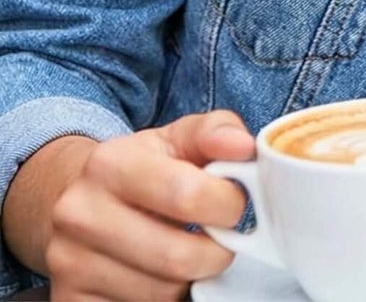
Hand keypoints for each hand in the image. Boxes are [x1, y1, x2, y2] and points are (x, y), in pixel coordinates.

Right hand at [41, 111, 252, 300]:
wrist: (76, 199)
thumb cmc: (142, 166)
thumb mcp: (178, 136)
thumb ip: (217, 131)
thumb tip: (244, 147)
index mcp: (110, 164)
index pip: (187, 195)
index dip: (228, 205)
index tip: (235, 205)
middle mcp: (80, 215)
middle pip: (176, 257)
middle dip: (218, 253)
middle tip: (223, 240)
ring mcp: (69, 264)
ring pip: (161, 294)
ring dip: (191, 279)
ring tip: (191, 253)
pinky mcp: (69, 301)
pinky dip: (164, 299)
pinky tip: (163, 275)